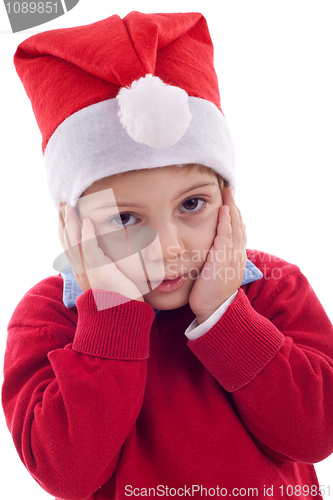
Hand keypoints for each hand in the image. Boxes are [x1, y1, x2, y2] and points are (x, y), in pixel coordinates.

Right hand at [58, 202, 144, 301]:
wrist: (121, 317)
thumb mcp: (108, 280)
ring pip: (74, 242)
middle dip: (64, 222)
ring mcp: (88, 271)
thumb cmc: (119, 300)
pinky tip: (87, 222)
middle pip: (67, 241)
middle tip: (63, 204)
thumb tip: (110, 257)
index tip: (65, 213)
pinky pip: (90, 249)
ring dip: (72, 223)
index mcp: (81, 271)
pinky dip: (87, 235)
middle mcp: (81, 270)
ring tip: (70, 207)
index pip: (69, 246)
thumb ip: (105, 267)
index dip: (65, 229)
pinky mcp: (100, 271)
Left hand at [188, 188, 246, 323]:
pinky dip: (226, 221)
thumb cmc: (210, 295)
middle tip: (230, 191)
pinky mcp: (223, 258)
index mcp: (235, 258)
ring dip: (232, 208)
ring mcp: (232, 256)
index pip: (237, 232)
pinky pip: (226, 235)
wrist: (214, 310)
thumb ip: (214, 261)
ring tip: (228, 193)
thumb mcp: (215, 275)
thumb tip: (207, 254)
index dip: (235, 217)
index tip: (230, 204)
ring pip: (235, 227)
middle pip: (239, 225)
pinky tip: (224, 210)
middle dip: (234, 207)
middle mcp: (237, 255)